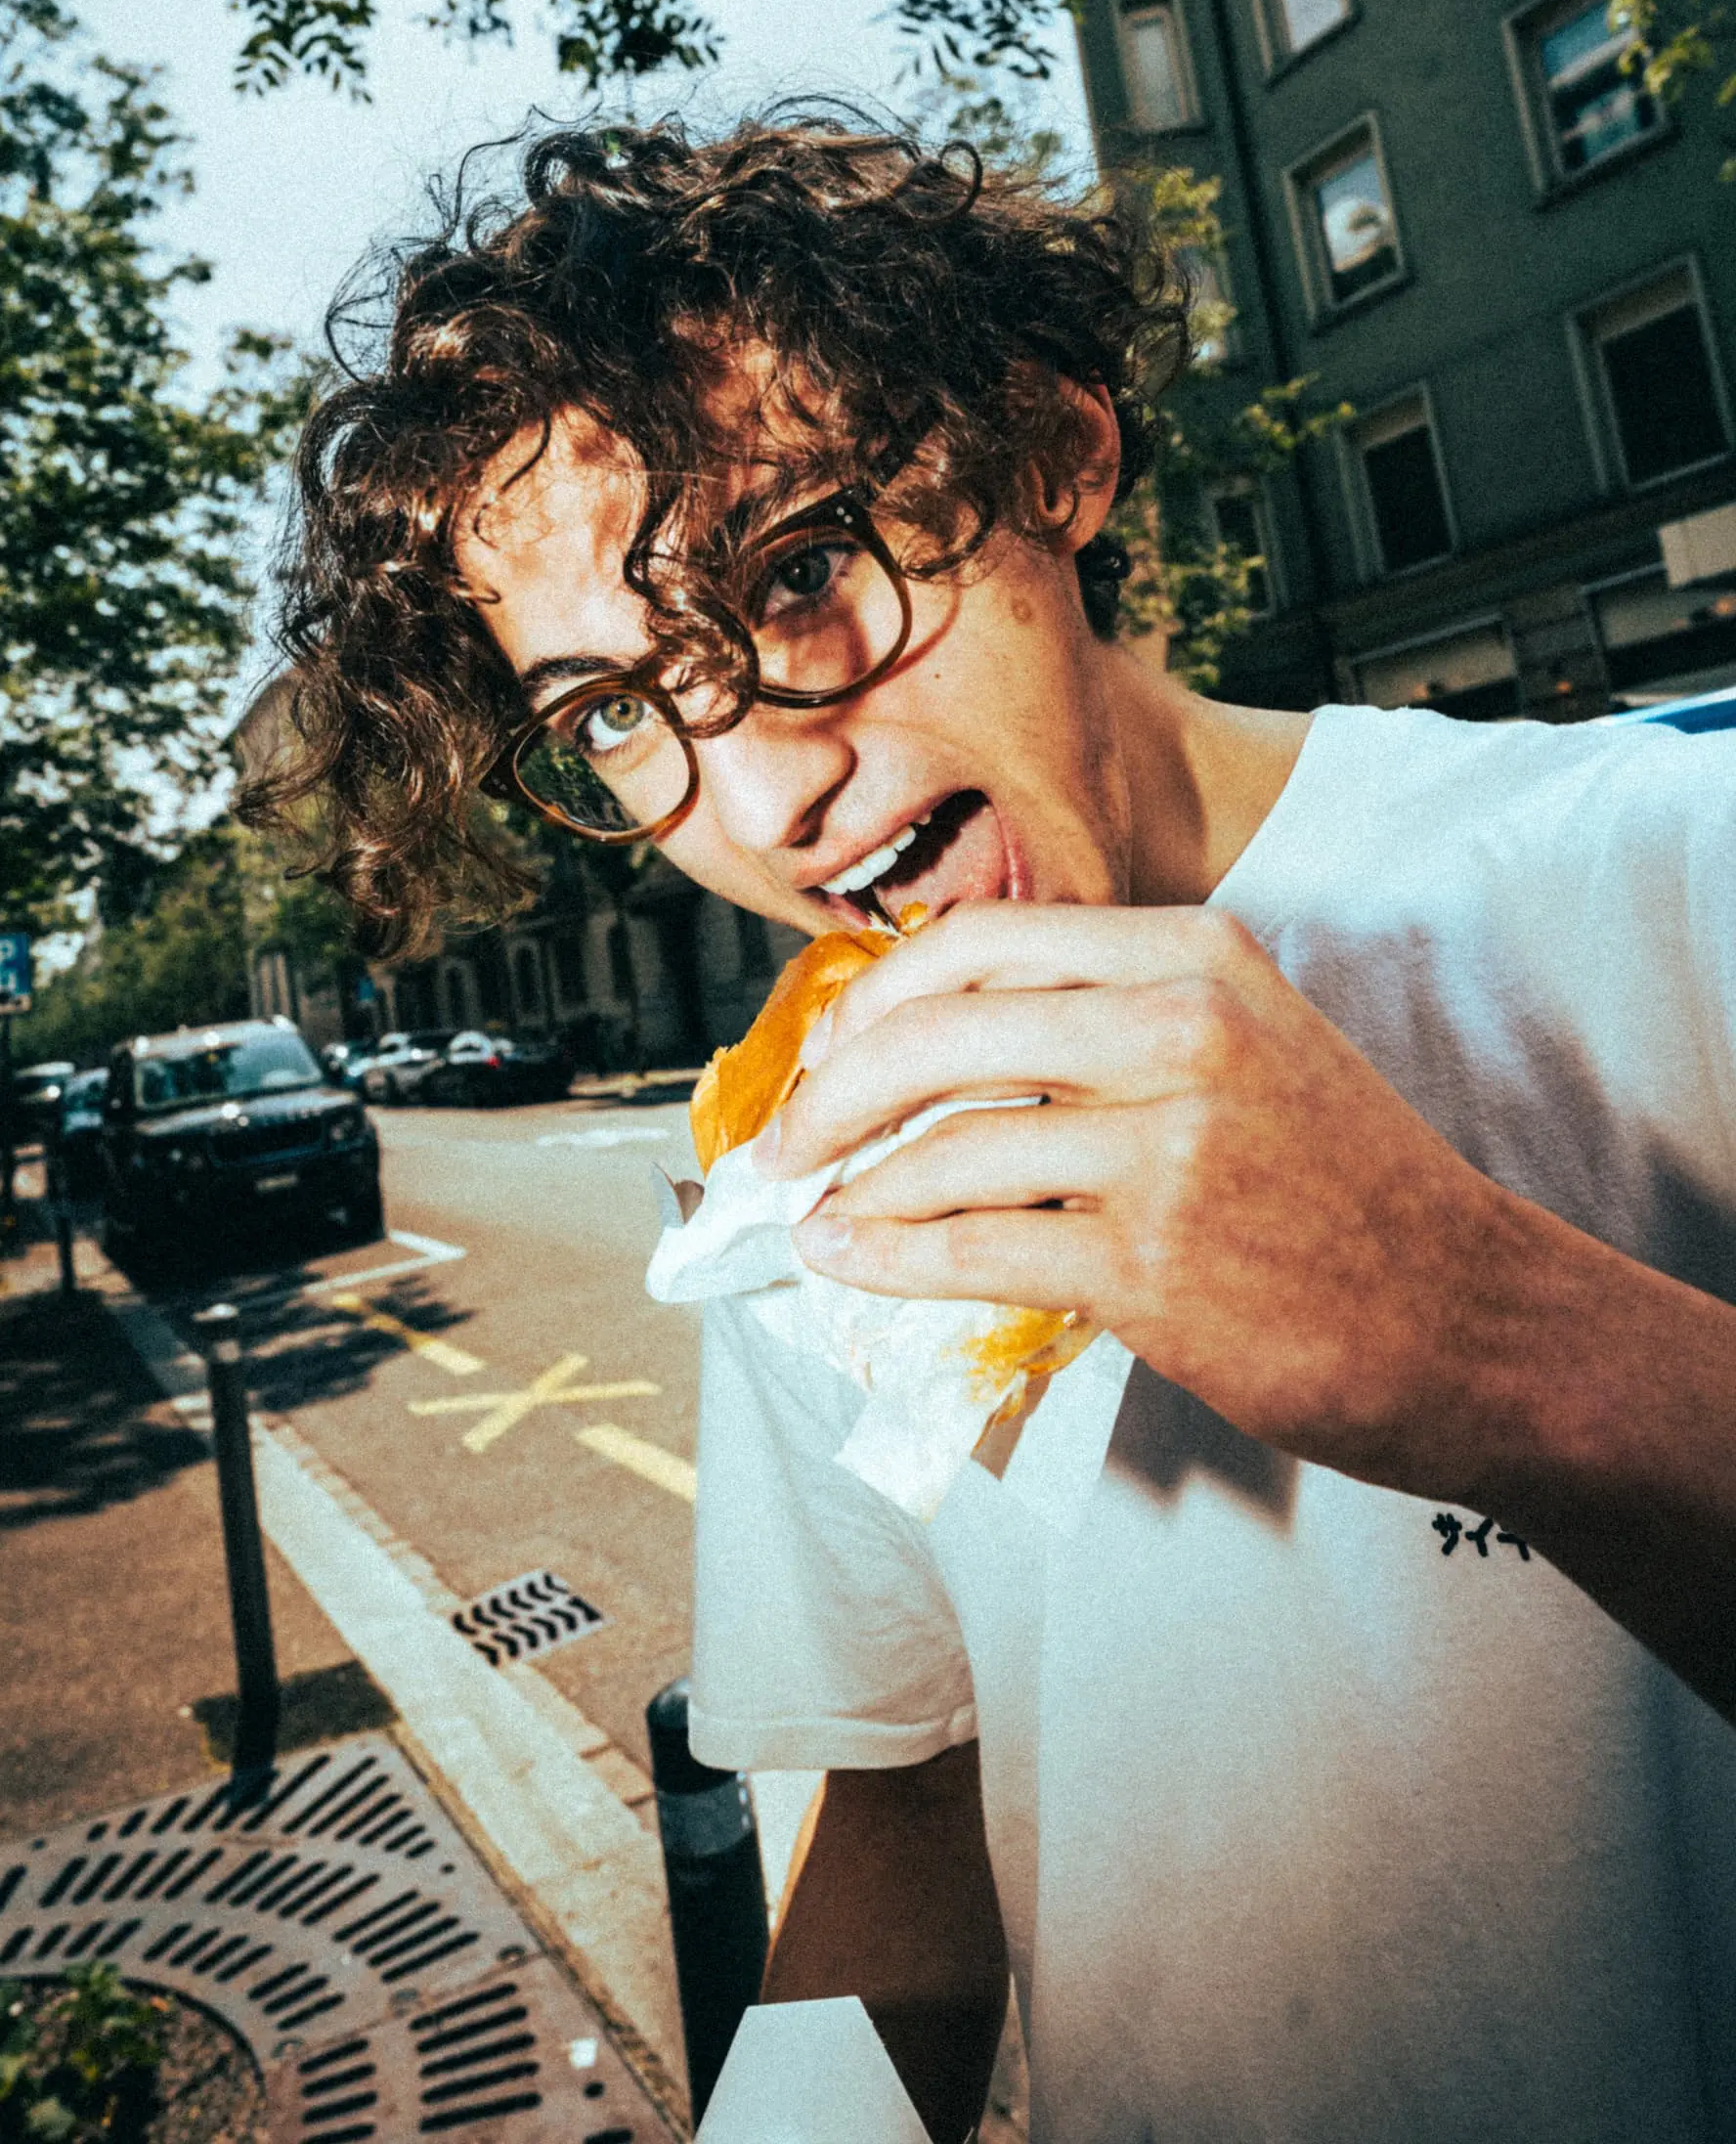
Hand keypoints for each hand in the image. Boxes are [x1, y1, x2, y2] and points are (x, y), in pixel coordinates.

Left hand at [769, 902, 1596, 1506]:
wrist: (1470, 1316)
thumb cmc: (1345, 1187)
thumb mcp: (1250, 1041)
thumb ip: (1112, 1018)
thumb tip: (932, 1037)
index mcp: (1195, 953)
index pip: (980, 941)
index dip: (875, 993)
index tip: (828, 1043)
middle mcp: (1180, 1027)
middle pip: (939, 1031)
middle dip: (833, 1088)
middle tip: (787, 1135)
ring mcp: (1168, 1146)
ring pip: (945, 1148)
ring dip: (852, 1186)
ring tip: (811, 1210)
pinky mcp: (1152, 1264)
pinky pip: (970, 1249)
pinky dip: (884, 1257)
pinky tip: (847, 1260)